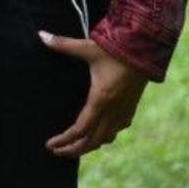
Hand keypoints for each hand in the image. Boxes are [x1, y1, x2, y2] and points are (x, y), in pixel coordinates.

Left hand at [41, 30, 150, 156]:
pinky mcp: (130, 109)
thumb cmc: (116, 49)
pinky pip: (115, 131)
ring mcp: (124, 111)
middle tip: (55, 152)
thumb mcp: (88, 48)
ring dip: (88, 146)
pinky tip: (95, 136)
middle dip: (74, 149)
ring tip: (72, 147)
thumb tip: (41, 35)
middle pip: (92, 141)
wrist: (147, 49)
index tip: (50, 145)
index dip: (65, 140)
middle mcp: (114, 110)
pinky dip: (102, 138)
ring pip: (105, 138)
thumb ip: (63, 44)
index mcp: (102, 99)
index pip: (81, 129)